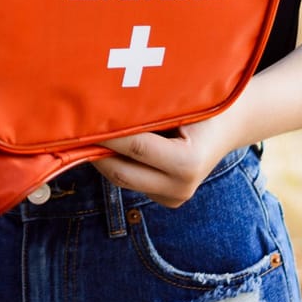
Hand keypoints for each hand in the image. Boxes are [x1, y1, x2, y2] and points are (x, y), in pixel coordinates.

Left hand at [91, 104, 250, 207]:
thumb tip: (103, 104)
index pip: (134, 147)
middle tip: (71, 128)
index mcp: (188, 163)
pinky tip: (106, 142)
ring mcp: (174, 198)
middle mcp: (181, 187)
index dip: (106, 131)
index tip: (82, 115)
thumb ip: (147, 108)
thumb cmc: (205, 103)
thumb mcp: (181, 101)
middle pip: (120, 172)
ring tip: (84, 132)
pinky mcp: (166, 200)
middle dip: (94, 150)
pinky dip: (117, 162)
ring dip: (102, 157)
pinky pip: (131, 180)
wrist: (230, 125)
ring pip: (122, 178)